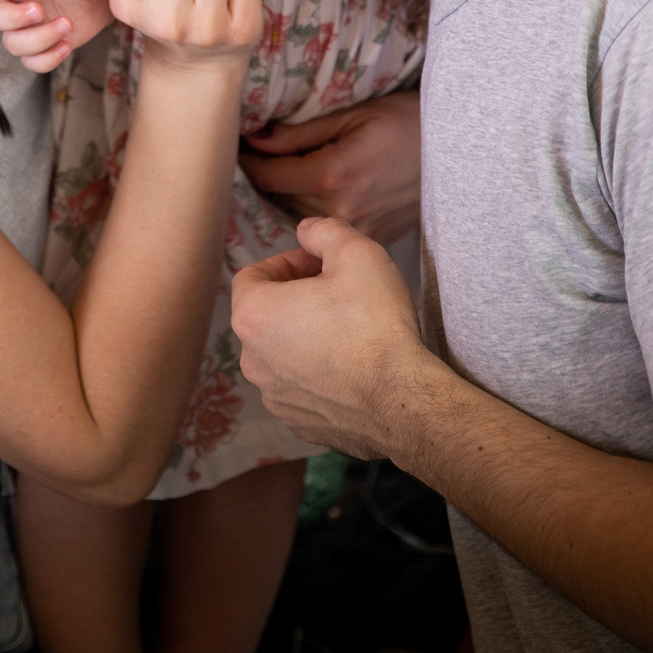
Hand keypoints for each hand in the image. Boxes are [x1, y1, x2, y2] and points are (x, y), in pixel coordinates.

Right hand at [0, 0, 111, 72]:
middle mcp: (15, 1)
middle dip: (13, 18)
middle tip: (41, 12)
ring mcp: (26, 26)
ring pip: (12, 43)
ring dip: (38, 39)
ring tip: (68, 24)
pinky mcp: (42, 45)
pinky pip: (31, 62)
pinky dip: (47, 60)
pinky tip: (67, 45)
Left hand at [232, 217, 440, 458]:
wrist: (401, 400)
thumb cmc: (374, 323)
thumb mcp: (356, 253)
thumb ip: (323, 231)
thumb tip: (306, 230)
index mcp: (253, 316)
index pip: (252, 276)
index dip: (286, 263)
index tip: (320, 265)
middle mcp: (252, 360)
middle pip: (265, 316)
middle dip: (295, 298)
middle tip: (337, 292)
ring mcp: (273, 397)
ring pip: (281, 354)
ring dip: (304, 337)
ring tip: (346, 331)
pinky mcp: (297, 423)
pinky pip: (300, 388)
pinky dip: (317, 374)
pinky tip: (351, 368)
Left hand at [241, 91, 420, 244]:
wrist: (461, 152)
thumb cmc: (408, 123)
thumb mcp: (351, 116)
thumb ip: (297, 133)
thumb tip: (253, 139)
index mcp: (332, 175)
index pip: (266, 175)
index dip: (247, 159)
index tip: (239, 143)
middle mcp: (340, 211)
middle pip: (279, 197)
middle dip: (268, 173)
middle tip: (266, 149)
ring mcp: (356, 231)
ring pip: (299, 215)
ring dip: (290, 193)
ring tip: (298, 165)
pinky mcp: (369, 241)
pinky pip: (325, 228)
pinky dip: (316, 209)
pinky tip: (325, 188)